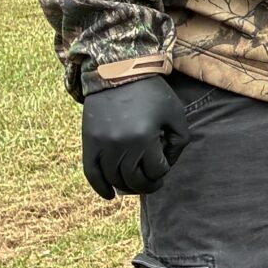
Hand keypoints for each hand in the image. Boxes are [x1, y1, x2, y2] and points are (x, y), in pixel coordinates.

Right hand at [81, 75, 188, 200]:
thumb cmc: (152, 93)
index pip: (156, 170)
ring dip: (127, 187)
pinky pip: (91, 173)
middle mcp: (120, 144)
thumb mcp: (175, 113)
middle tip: (154, 182)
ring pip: (114, 179)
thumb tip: (168, 165)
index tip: (164, 165)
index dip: (163, 171)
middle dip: (147, 184)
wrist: (117, 72)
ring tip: (136, 183)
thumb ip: (180, 141)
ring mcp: (102, 145)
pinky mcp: (88, 143)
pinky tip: (110, 196)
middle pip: (134, 179)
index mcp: (144, 137)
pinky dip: (100, 187)